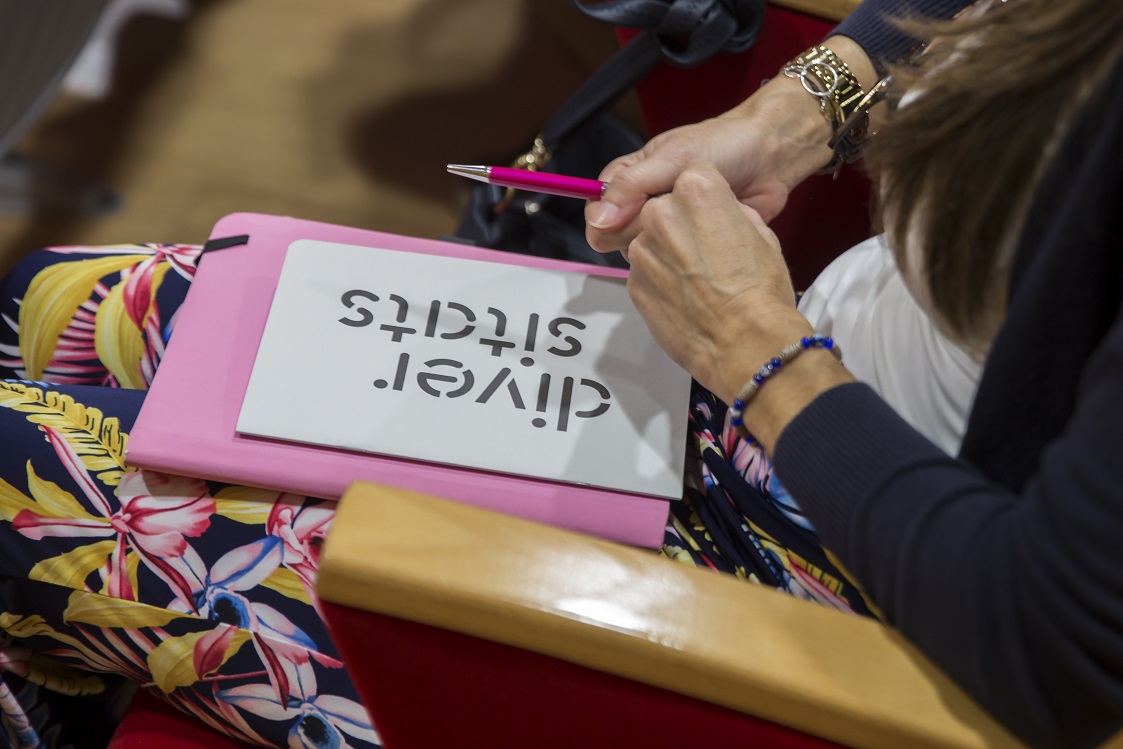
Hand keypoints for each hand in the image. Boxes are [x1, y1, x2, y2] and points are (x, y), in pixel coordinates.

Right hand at [586, 36, 877, 256]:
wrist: (773, 156)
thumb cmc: (724, 145)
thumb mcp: (672, 159)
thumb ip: (632, 187)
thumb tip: (599, 221)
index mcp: (632, 176)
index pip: (599, 206)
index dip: (604, 222)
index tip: (619, 227)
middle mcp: (645, 201)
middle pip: (617, 233)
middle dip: (635, 233)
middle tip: (663, 223)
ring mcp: (670, 223)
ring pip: (645, 250)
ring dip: (659, 247)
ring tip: (684, 235)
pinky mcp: (692, 241)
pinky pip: (675, 257)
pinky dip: (682, 256)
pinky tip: (697, 250)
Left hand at [627, 162, 853, 447]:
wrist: (746, 345)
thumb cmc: (762, 288)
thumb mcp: (762, 234)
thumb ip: (731, 214)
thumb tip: (720, 216)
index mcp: (697, 190)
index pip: (693, 176)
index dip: (707, 198)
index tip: (717, 217)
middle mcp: (660, 213)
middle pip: (664, 207)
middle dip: (681, 224)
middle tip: (707, 252)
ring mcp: (641, 250)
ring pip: (651, 241)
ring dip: (668, 254)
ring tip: (696, 280)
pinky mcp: (631, 283)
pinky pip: (646, 272)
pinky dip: (659, 281)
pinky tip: (684, 299)